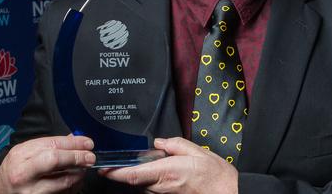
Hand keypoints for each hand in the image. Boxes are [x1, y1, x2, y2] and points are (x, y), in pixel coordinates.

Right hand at [0, 135, 95, 193]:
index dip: (74, 143)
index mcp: (21, 155)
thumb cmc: (15, 170)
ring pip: (62, 181)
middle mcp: (23, 173)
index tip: (87, 143)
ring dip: (78, 174)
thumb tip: (74, 139)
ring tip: (83, 169)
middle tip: (90, 157)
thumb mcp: (25, 153)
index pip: (52, 144)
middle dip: (77, 156)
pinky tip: (75, 180)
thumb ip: (48, 145)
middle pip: (55, 160)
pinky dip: (72, 186)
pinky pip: (62, 193)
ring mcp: (30, 191)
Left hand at [100, 137, 237, 193]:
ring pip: (144, 184)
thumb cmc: (215, 175)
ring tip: (150, 163)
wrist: (227, 193)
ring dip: (142, 174)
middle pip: (136, 179)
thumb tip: (160, 142)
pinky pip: (154, 188)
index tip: (104, 168)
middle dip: (128, 169)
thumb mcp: (197, 151)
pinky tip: (161, 171)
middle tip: (125, 159)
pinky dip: (152, 179)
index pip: (134, 174)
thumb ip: (175, 144)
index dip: (116, 172)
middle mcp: (162, 186)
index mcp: (166, 171)